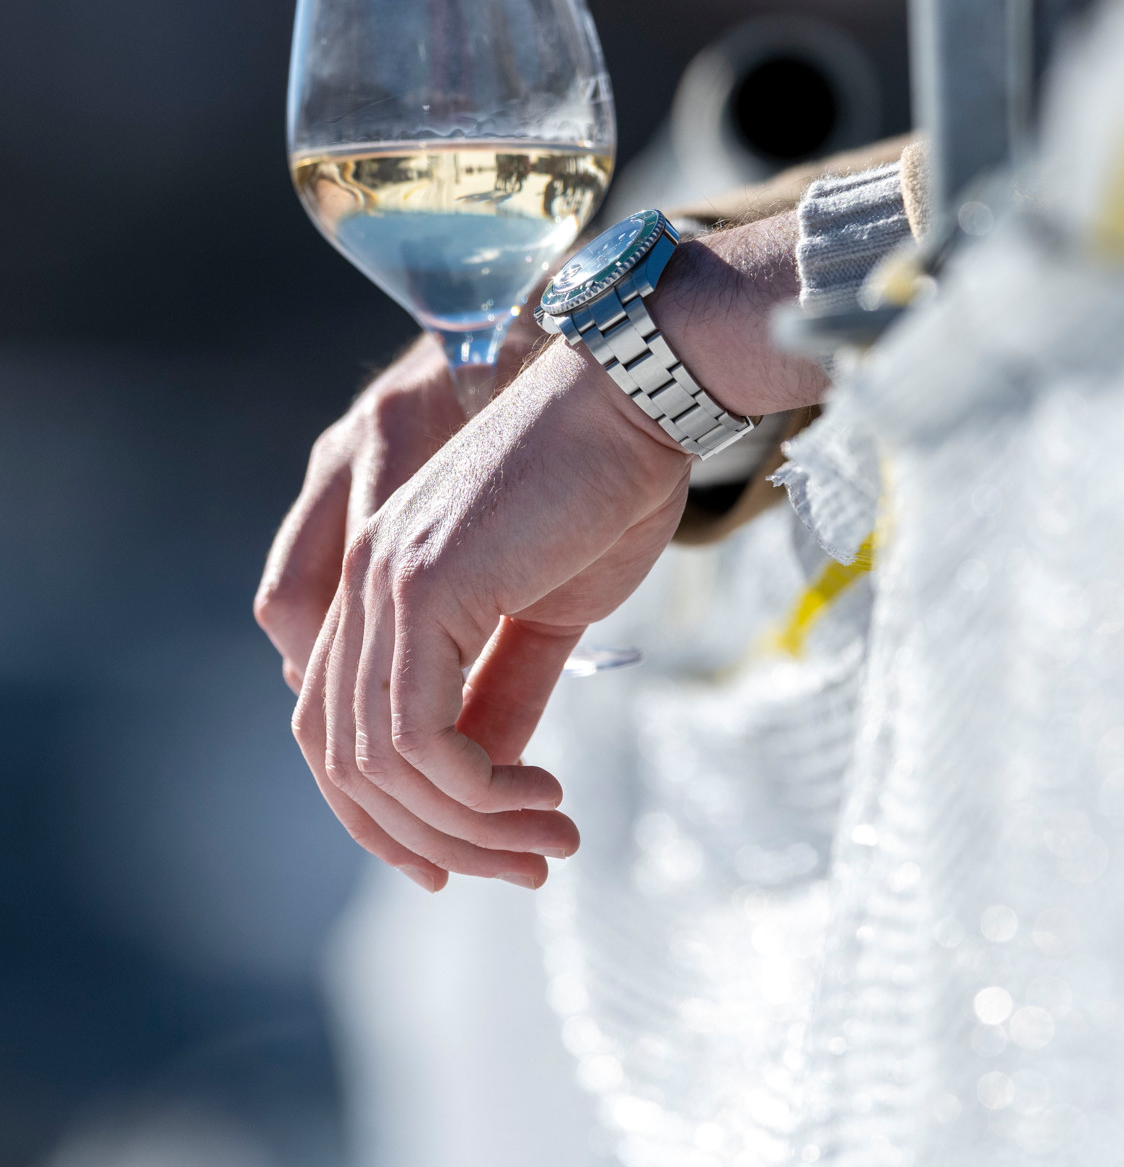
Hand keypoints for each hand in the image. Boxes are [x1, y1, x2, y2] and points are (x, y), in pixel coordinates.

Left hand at [288, 212, 826, 890]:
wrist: (635, 402)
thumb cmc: (606, 489)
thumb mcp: (550, 616)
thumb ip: (505, 692)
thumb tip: (488, 782)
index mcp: (380, 590)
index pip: (340, 732)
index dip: (390, 815)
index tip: (475, 859)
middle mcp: (359, 588)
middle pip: (345, 762)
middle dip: (432, 840)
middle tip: (525, 870)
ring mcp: (379, 585)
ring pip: (380, 763)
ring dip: (467, 828)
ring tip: (548, 845)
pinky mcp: (419, 588)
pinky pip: (420, 736)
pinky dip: (477, 793)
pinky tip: (542, 800)